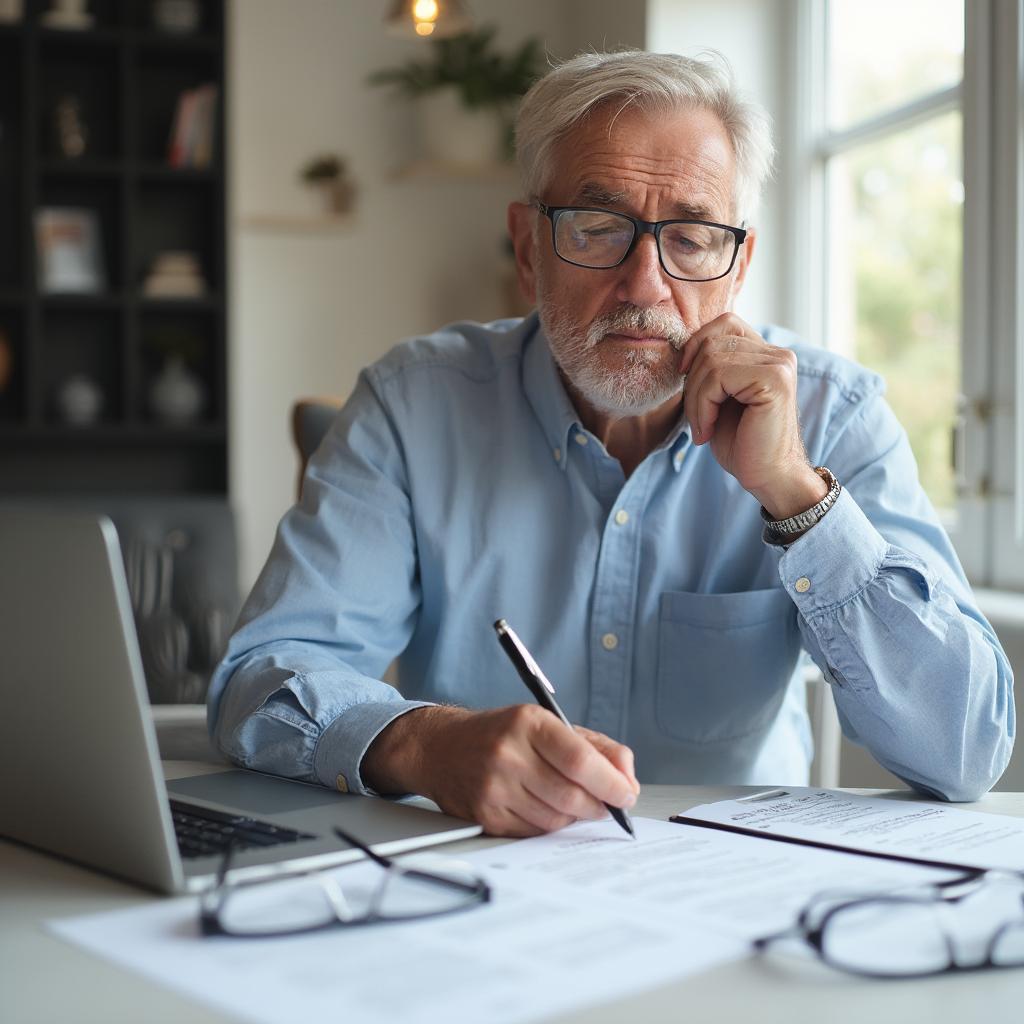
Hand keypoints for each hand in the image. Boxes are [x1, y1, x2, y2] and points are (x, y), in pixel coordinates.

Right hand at [361, 704, 639, 836]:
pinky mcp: (485, 815)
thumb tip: (627, 776)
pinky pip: (534, 833)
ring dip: (575, 817)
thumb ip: (594, 745)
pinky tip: (549, 810)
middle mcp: (508, 754)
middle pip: (571, 796)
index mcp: (528, 724)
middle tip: (609, 804)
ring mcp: (494, 788)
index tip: (627, 794)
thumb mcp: (547, 723)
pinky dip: (550, 826)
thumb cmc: (501, 734)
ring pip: (555, 819)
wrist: (442, 748)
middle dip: (600, 806)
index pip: (581, 761)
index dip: (611, 783)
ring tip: (576, 803)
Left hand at [678, 313, 825, 518]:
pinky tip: (708, 430)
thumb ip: (712, 367)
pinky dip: (703, 406)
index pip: (725, 323)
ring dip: (696, 399)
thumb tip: (683, 347)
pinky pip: (719, 377)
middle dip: (692, 383)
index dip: (697, 345)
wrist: (767, 477)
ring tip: (703, 427)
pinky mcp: (775, 380)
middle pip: (711, 342)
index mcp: (767, 354)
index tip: (685, 379)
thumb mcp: (719, 398)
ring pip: (711, 360)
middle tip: (697, 418)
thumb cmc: (741, 443)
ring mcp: (779, 364)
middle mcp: (778, 354)